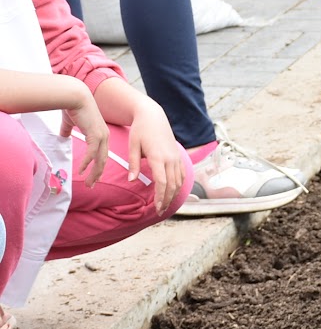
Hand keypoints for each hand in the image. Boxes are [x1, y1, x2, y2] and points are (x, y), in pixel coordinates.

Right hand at [59, 81, 107, 187]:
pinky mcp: (95, 135)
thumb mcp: (70, 122)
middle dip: (97, 174)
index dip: (98, 166)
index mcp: (101, 134)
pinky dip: (87, 163)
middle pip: (103, 160)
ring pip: (100, 160)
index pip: (102, 154)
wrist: (74, 95)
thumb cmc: (72, 106)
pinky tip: (81, 171)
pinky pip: (92, 154)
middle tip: (91, 185)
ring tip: (88, 183)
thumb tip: (62, 137)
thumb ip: (67, 130)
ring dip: (93, 173)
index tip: (94, 176)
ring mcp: (102, 136)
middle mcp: (104, 136)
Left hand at [125, 98, 183, 213]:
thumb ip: (133, 164)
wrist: (154, 116)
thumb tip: (132, 181)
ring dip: (174, 195)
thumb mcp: (133, 145)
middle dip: (167, 200)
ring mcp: (176, 158)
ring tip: (166, 205)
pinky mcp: (179, 157)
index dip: (160, 197)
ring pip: (179, 182)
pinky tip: (173, 193)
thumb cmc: (140, 130)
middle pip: (172, 186)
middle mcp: (170, 159)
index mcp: (158, 157)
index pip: (162, 182)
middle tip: (160, 212)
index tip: (157, 208)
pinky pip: (182, 176)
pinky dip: (178, 186)